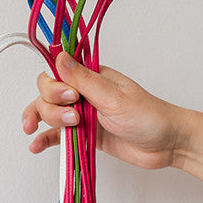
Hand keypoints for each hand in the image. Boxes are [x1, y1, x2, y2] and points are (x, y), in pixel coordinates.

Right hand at [22, 51, 191, 169]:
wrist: (166, 144)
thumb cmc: (148, 117)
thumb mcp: (114, 98)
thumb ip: (84, 81)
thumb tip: (59, 56)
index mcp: (91, 77)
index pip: (56, 73)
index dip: (55, 87)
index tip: (70, 98)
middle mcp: (83, 93)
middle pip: (48, 94)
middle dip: (52, 107)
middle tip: (75, 118)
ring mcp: (82, 115)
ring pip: (49, 114)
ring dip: (46, 121)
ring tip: (65, 132)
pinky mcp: (84, 136)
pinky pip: (57, 136)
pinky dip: (45, 139)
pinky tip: (36, 146)